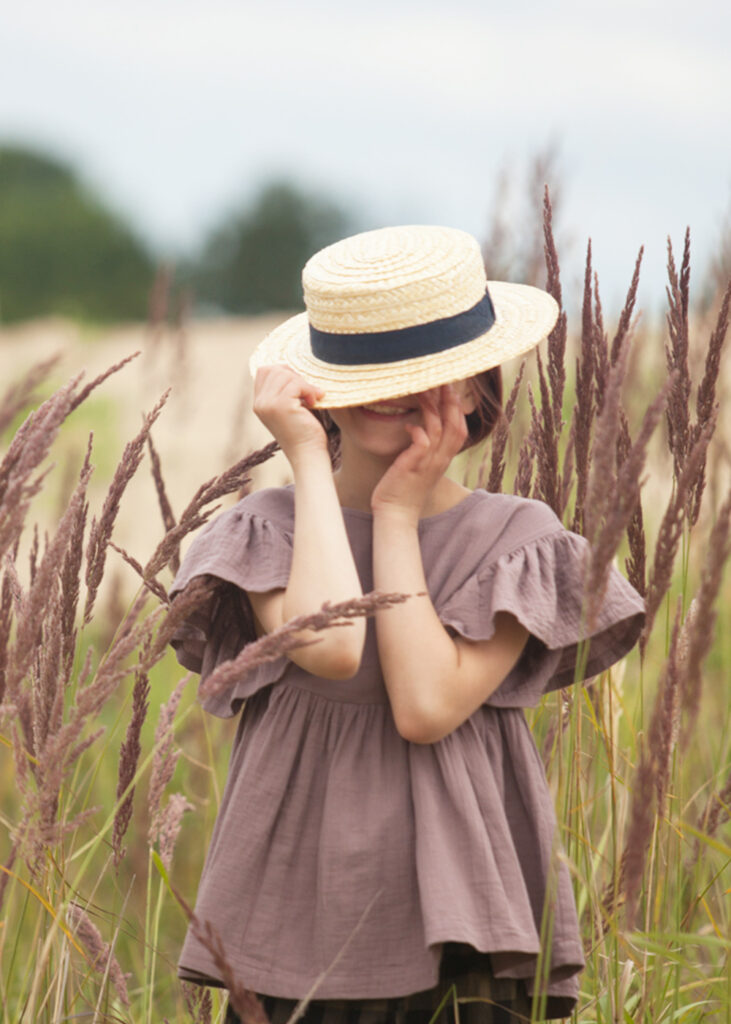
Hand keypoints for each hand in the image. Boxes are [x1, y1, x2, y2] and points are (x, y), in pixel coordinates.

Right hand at [253, 366, 327, 464]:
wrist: (308, 455)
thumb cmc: (305, 432)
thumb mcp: (291, 407)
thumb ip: (286, 390)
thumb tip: (292, 368)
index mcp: (259, 403)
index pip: (264, 371)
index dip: (284, 371)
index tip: (300, 386)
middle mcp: (259, 403)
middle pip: (275, 369)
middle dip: (295, 376)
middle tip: (308, 392)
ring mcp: (268, 404)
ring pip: (286, 375)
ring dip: (304, 384)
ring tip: (313, 399)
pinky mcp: (280, 406)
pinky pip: (296, 384)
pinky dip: (309, 390)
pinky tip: (314, 402)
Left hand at [370, 385, 467, 522]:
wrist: (396, 514)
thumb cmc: (404, 489)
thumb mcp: (420, 466)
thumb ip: (425, 448)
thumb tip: (420, 429)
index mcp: (443, 459)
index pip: (460, 429)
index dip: (458, 409)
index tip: (451, 389)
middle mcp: (440, 460)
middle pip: (455, 425)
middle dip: (451, 402)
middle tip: (444, 382)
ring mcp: (427, 463)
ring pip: (439, 430)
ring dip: (432, 409)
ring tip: (423, 393)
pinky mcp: (412, 467)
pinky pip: (422, 443)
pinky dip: (418, 431)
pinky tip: (409, 426)